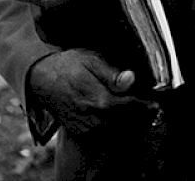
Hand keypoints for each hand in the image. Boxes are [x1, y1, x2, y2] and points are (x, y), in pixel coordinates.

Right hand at [27, 49, 158, 135]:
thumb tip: (131, 79)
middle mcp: (92, 118)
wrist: (40, 77)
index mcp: (98, 100)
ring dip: (127, 122)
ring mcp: (85, 127)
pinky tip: (118, 116)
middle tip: (148, 107)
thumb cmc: (69, 64)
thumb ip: (113, 74)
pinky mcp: (79, 131)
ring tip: (135, 110)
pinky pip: (102, 133)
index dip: (145, 105)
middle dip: (138, 115)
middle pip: (125, 122)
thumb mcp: (92, 60)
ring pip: (114, 130)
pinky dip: (113, 127)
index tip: (154, 103)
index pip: (130, 108)